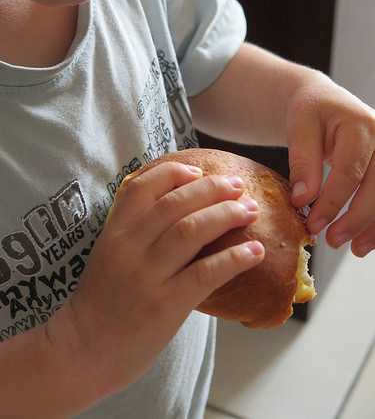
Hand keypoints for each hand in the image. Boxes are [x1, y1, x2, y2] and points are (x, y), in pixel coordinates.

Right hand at [50, 162, 263, 395]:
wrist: (84, 349)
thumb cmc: (104, 299)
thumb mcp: (109, 253)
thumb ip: (135, 229)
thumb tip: (182, 204)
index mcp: (114, 232)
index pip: (142, 187)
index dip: (174, 172)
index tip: (199, 172)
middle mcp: (129, 247)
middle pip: (175, 204)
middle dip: (212, 189)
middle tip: (239, 187)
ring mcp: (147, 276)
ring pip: (191, 231)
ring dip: (227, 216)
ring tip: (251, 211)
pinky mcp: (166, 305)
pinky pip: (205, 273)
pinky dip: (234, 258)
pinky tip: (255, 252)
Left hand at [287, 69, 374, 256]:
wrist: (324, 102)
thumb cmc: (310, 112)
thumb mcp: (299, 128)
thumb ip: (302, 161)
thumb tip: (302, 200)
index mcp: (360, 124)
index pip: (350, 170)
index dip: (332, 201)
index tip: (313, 224)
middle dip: (356, 219)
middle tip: (332, 241)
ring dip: (374, 225)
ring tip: (355, 250)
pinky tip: (366, 240)